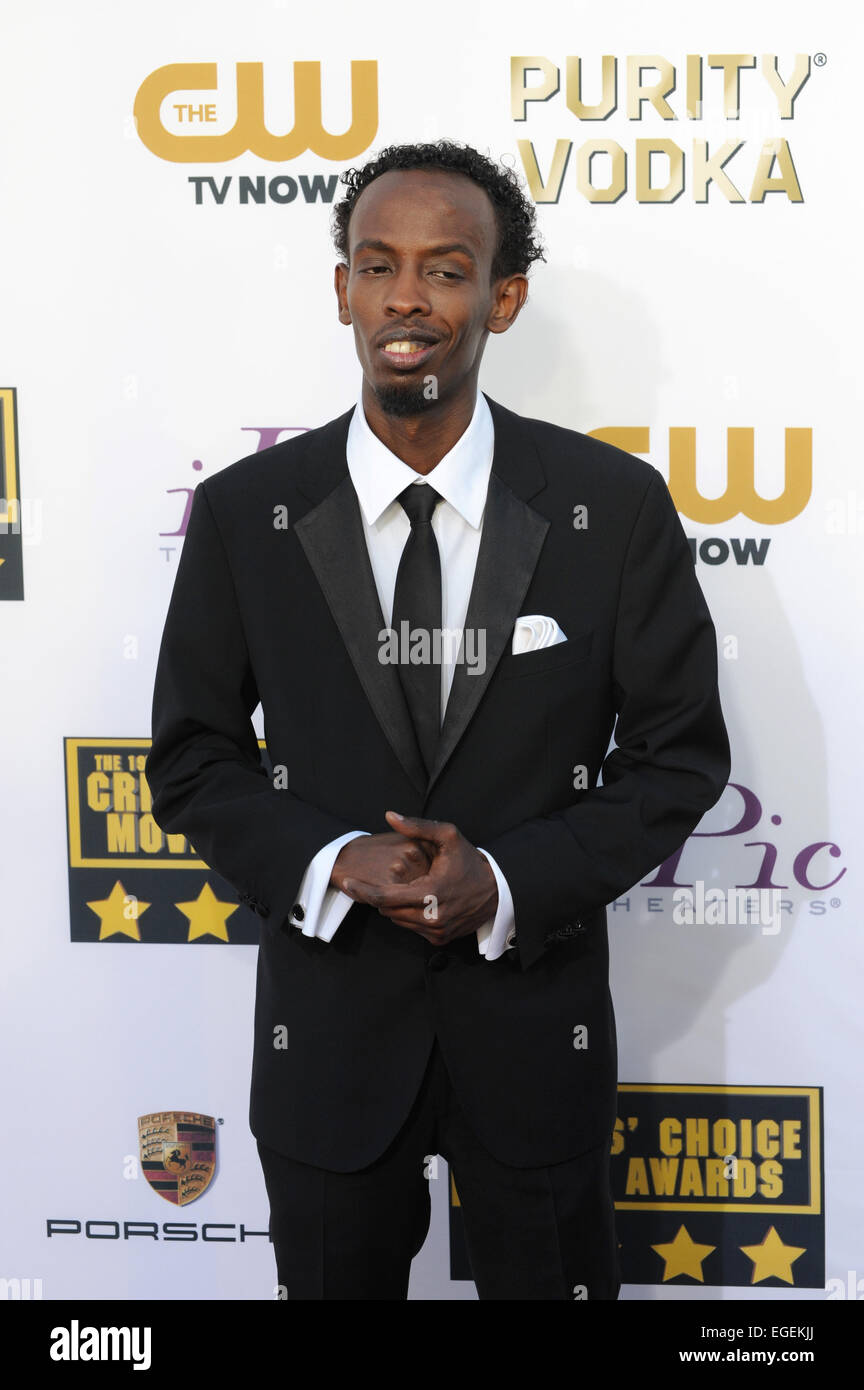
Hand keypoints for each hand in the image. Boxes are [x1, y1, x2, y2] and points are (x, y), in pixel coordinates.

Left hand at [340, 811, 497, 945]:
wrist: (498, 891)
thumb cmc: (470, 861)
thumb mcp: (448, 836)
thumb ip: (417, 826)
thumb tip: (389, 816)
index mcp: (431, 893)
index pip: (384, 898)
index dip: (362, 891)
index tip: (347, 882)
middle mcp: (433, 917)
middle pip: (387, 910)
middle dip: (379, 896)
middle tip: (378, 881)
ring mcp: (437, 931)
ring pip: (398, 920)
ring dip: (394, 906)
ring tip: (400, 888)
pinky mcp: (440, 939)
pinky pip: (412, 928)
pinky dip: (408, 915)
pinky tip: (415, 900)